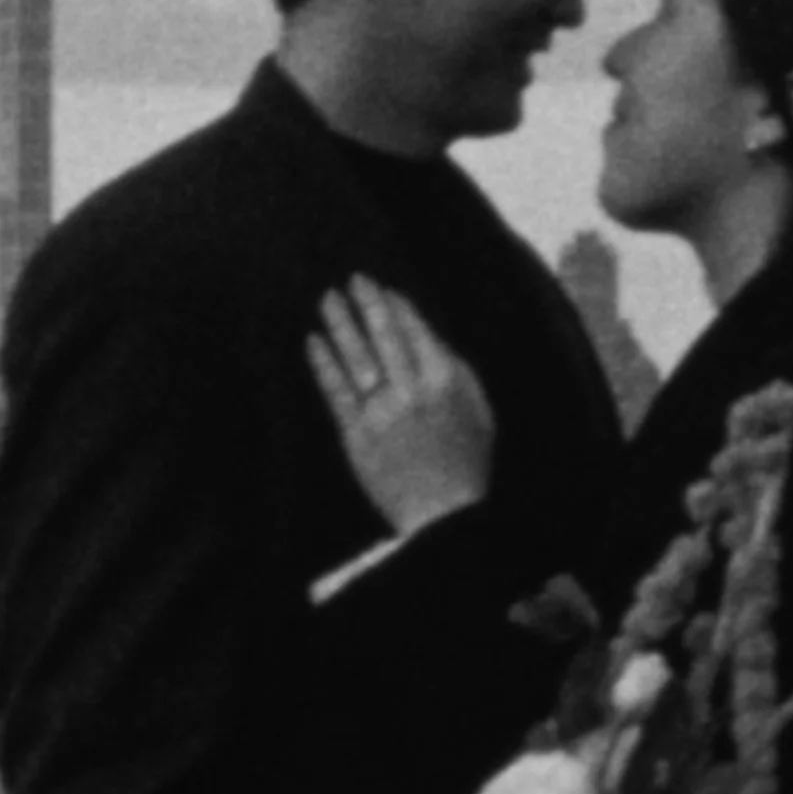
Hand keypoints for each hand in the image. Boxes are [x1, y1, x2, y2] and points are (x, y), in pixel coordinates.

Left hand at [307, 276, 495, 535]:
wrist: (444, 513)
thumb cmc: (468, 464)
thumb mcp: (479, 411)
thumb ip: (456, 373)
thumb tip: (434, 341)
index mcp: (445, 380)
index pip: (416, 331)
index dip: (396, 306)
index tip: (382, 288)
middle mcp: (411, 388)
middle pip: (384, 336)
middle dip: (368, 304)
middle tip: (353, 280)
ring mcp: (381, 410)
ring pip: (356, 356)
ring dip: (341, 324)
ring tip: (328, 300)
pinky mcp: (356, 433)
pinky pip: (336, 391)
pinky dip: (323, 363)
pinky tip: (313, 341)